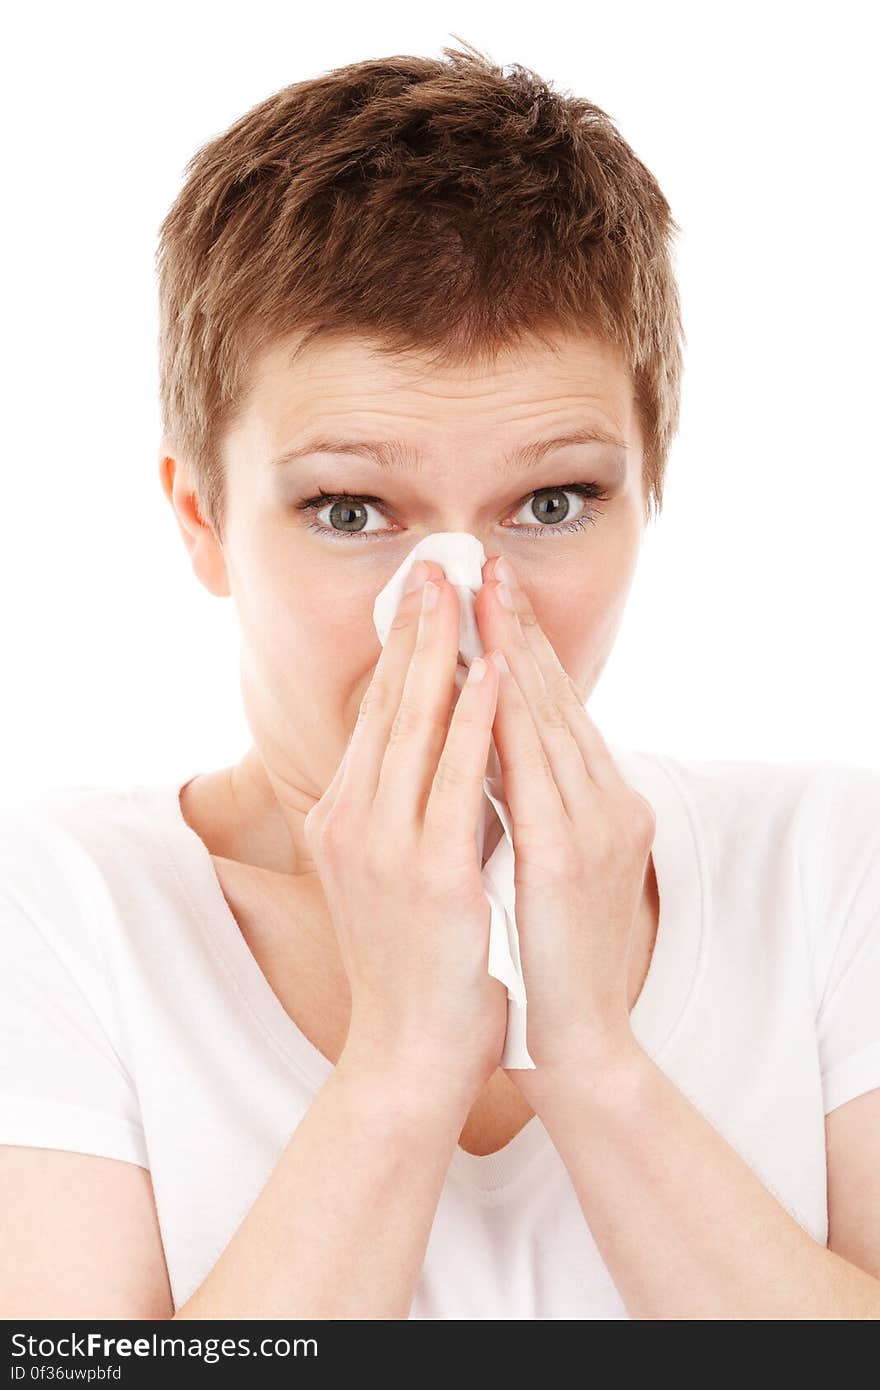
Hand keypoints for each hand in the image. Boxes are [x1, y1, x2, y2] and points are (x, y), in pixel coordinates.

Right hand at [304, 561, 508, 1105]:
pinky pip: (456, 777)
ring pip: (417, 726)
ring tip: (462, 593)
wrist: (409, 1052)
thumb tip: (441, 747)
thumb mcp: (396, 873)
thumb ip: (407, 809)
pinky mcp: (429, 873)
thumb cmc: (414, 965)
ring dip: (443, 651)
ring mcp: (385, 845)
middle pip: (388, 705)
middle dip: (415, 630)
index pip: (376, 715)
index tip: (420, 596)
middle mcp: (353, 821)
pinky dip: (474, 718)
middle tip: (434, 566)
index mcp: (344, 818)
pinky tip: (492, 671)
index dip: (400, 650)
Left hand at [473, 553, 655, 1089]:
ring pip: (549, 720)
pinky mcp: (568, 858)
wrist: (572, 1043)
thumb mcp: (537, 867)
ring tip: (485, 596)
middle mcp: (606, 804)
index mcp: (595, 806)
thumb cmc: (543, 958)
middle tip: (485, 568)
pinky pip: (536, 771)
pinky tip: (494, 673)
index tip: (489, 597)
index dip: (523, 650)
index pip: (553, 712)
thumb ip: (519, 806)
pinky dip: (515, 716)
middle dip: (517, 630)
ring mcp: (592, 828)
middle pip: (555, 700)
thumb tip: (477, 751)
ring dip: (516, 652)